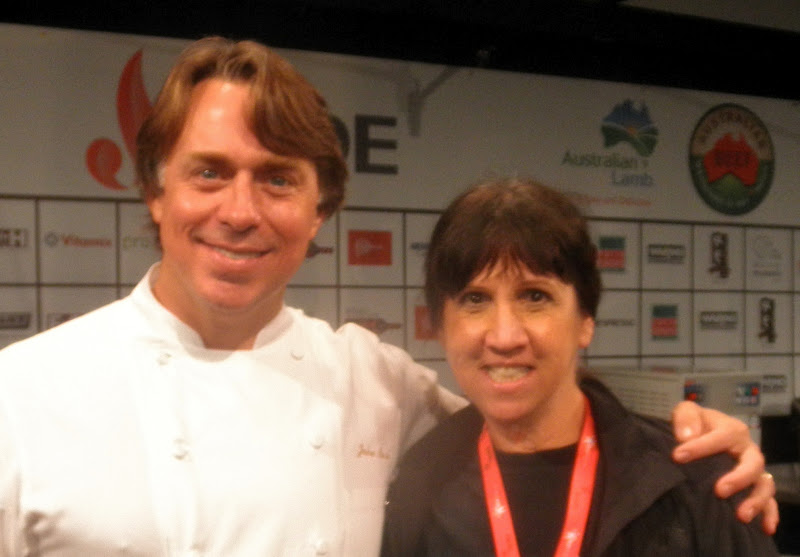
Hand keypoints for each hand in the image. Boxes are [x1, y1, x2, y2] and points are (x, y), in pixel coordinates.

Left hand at [671, 400, 777, 534]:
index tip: (677, 457)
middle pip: (753, 464)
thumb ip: (685, 417)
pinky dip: (770, 514)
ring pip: (764, 484)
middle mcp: (747, 450)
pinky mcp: (755, 486)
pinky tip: (765, 527)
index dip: (700, 447)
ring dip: (755, 500)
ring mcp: (754, 470)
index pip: (721, 438)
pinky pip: (770, 501)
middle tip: (719, 491)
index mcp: (732, 430)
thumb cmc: (695, 424)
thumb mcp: (686, 412)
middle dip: (738, 478)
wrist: (700, 433)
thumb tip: (685, 436)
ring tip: (741, 515)